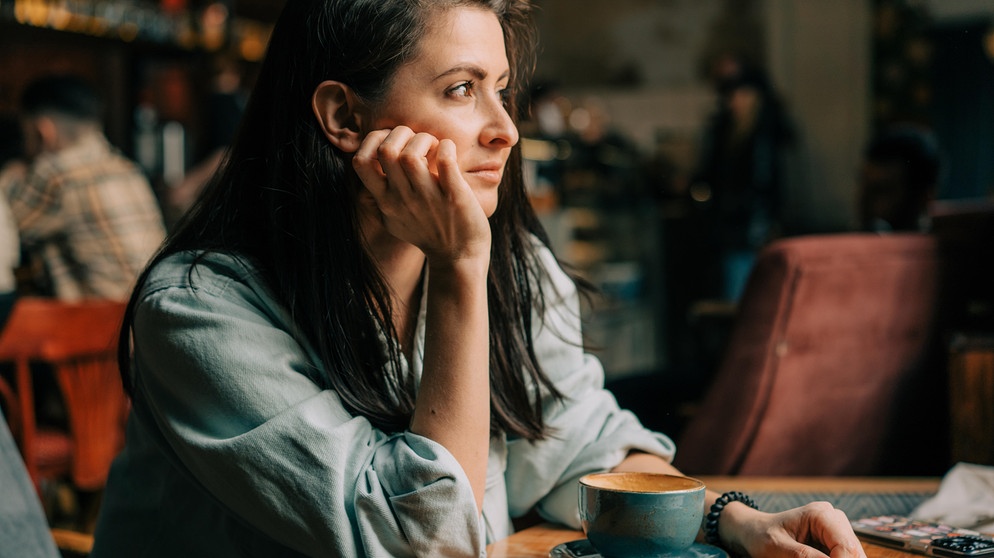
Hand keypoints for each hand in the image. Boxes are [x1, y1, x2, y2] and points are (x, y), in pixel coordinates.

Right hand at [351, 126, 490, 264]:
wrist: (458, 258)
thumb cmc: (429, 233)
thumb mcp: (394, 219)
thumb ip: (380, 196)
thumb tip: (371, 168)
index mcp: (386, 201)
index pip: (360, 162)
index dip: (372, 140)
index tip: (392, 140)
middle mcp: (402, 199)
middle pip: (386, 150)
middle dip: (401, 132)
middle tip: (417, 140)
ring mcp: (427, 198)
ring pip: (411, 154)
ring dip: (424, 139)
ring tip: (434, 146)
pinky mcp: (454, 197)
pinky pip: (446, 161)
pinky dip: (447, 147)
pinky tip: (450, 151)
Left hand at [721, 501, 866, 557]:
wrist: (752, 531)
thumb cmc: (760, 536)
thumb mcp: (778, 548)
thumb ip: (805, 557)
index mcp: (820, 514)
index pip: (845, 546)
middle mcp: (834, 518)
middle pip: (854, 552)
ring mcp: (836, 530)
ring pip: (852, 555)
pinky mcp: (833, 542)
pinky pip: (843, 557)